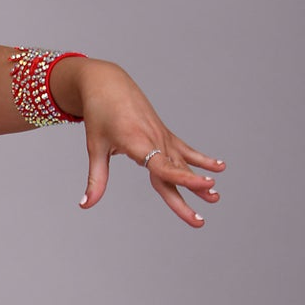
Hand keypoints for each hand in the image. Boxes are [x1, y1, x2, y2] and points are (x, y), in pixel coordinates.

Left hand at [74, 61, 224, 227]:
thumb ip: (96, 178)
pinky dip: (201, 159)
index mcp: (137, 142)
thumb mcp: (95, 147)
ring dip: (199, 181)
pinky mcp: (164, 133)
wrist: (107, 83)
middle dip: (188, 196)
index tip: (205, 185)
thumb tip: (85, 205)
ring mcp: (162, 136)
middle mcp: (154, 140)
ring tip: (215, 197)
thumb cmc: (99, 114)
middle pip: (174, 173)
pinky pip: (185, 149)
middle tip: (200, 221)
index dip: (184, 178)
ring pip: (183, 163)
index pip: (164, 167)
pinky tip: (219, 168)